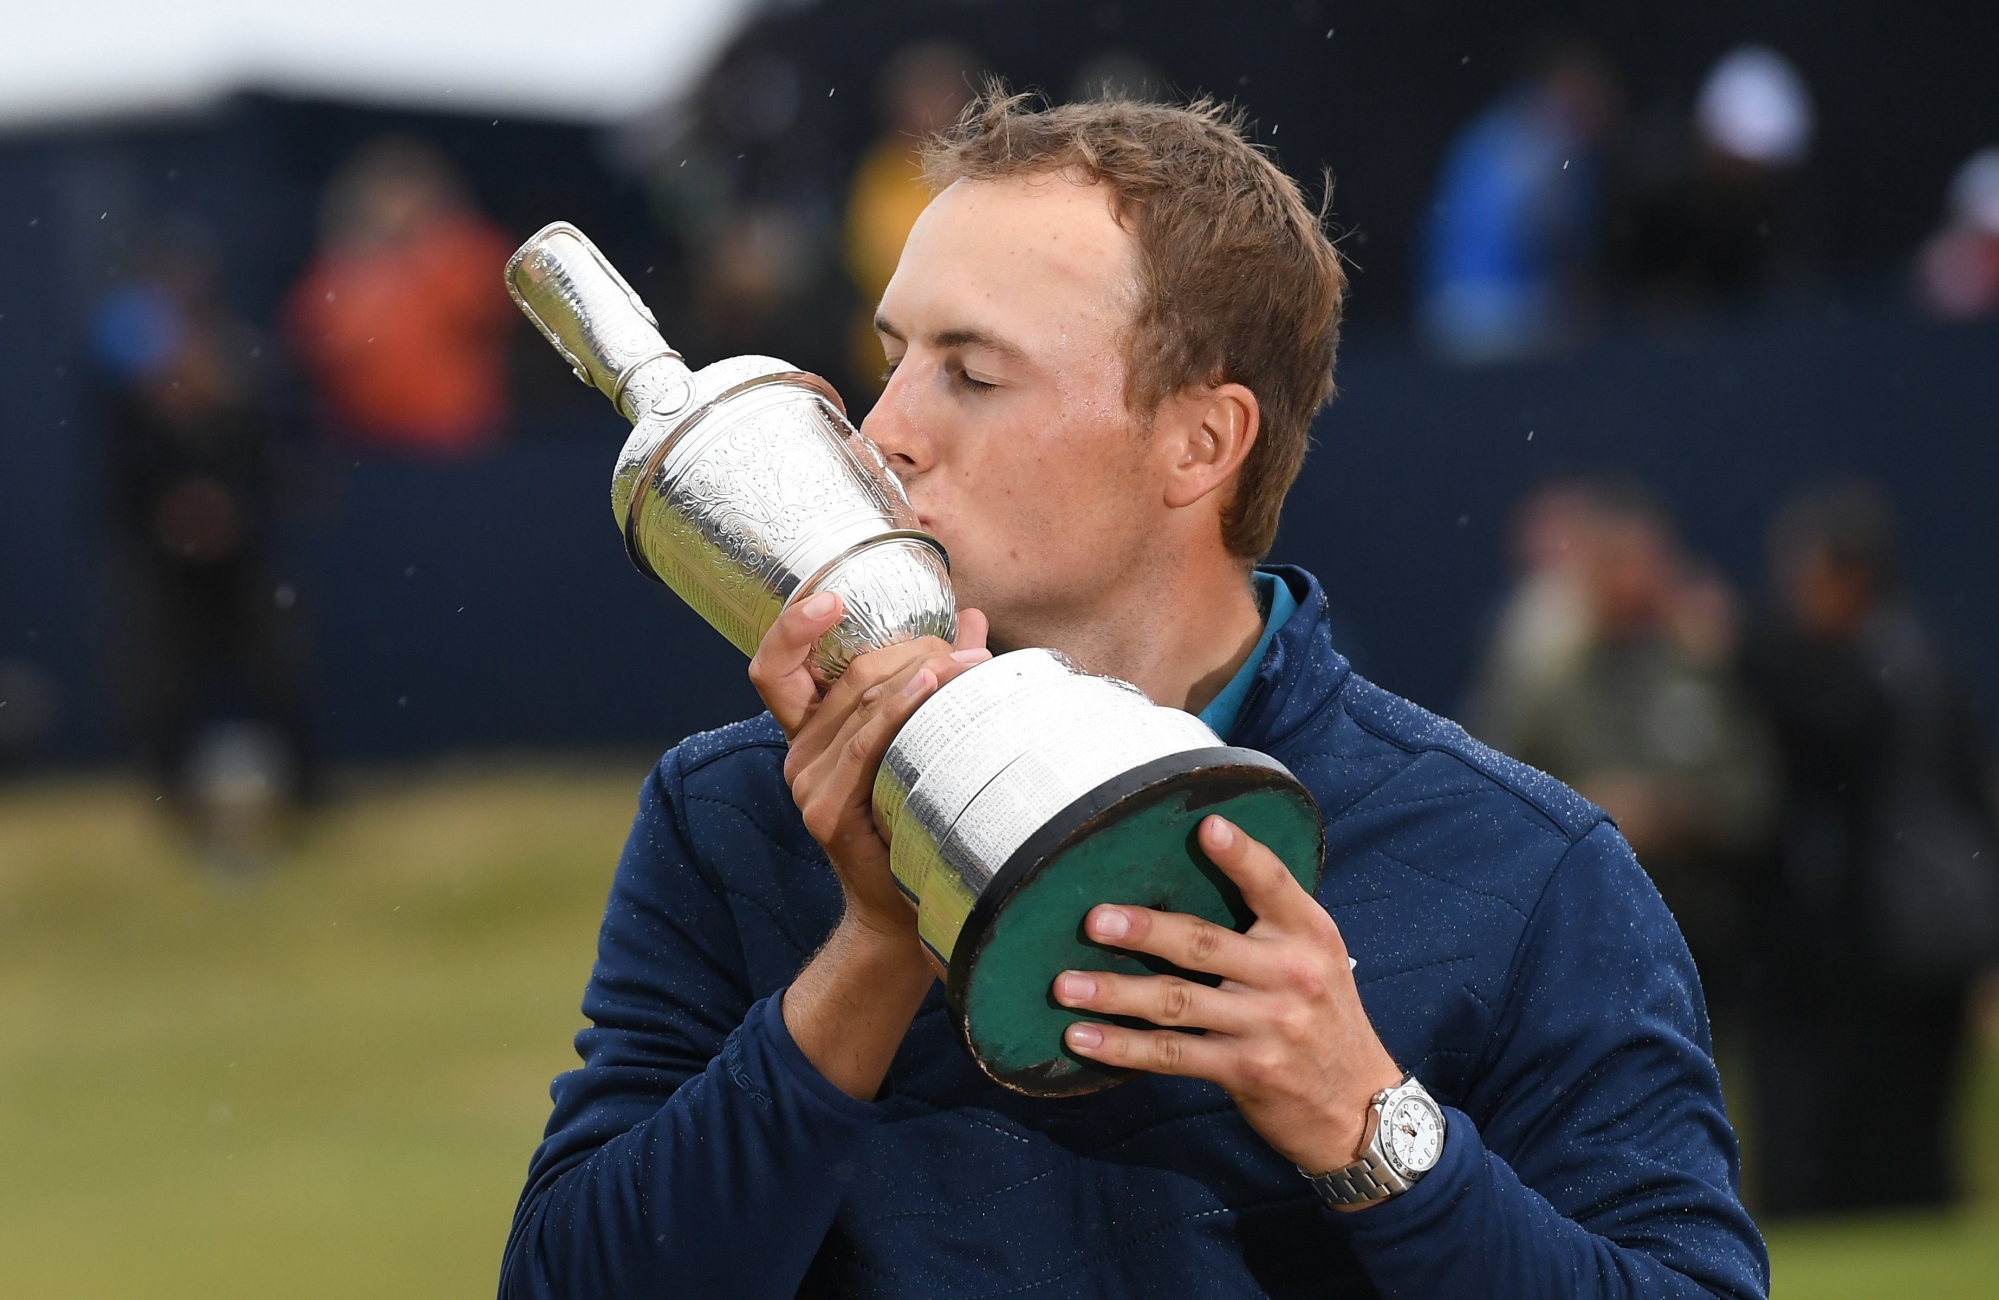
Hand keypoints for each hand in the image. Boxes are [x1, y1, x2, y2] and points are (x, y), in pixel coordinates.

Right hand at [749, 591, 990, 928]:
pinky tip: (933, 686)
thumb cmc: (917, 820)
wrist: (905, 908)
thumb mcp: (921, 740)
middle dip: (909, 649)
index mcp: (810, 732)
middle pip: (847, 674)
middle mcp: (797, 753)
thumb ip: (937, 679)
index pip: (776, 666)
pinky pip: (866, 743)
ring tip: (971, 662)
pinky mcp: (826, 810)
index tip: (831, 594)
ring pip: (861, 701)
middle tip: (962, 648)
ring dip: (921, 672)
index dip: (794, 626)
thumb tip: (975, 620)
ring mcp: (806, 783)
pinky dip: (900, 708)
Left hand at [1053, 815, 1402, 1189]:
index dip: (1239, 854)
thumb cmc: (1324, 1018)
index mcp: (1308, 934)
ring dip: (1115, 993)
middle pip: (1203, 943)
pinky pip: (1171, 1055)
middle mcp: (1291, 974)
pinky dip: (1122, 1047)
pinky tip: (1082, 1038)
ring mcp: (1267, 1025)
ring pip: (1176, 1001)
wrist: (1359, 1107)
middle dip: (1143, 930)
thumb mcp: (1318, 958)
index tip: (1205, 827)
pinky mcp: (1245, 1070)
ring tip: (1064, 985)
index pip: (1272, 884)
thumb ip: (1270, 922)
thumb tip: (1193, 875)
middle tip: (1093, 920)